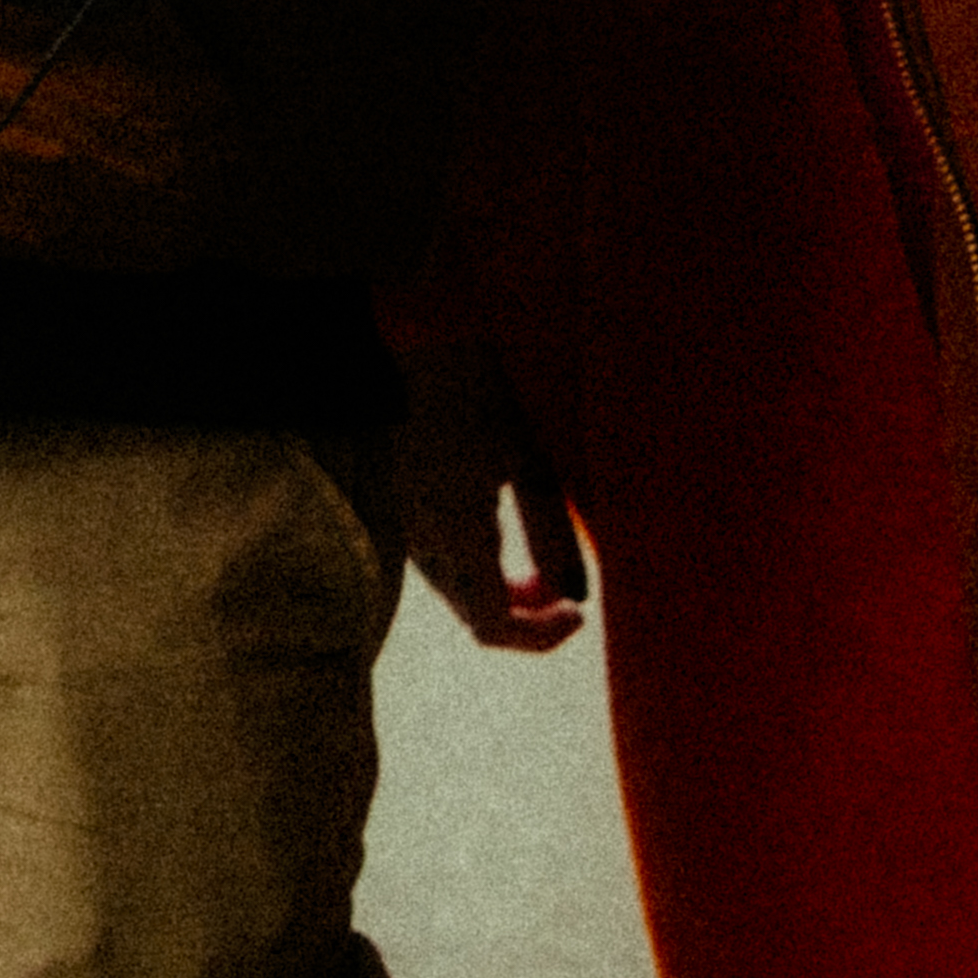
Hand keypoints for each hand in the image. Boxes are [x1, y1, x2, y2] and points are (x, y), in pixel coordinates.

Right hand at [388, 335, 588, 651]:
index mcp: (456, 538)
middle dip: (528, 614)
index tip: (578, 614)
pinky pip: (440, 563)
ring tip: (541, 561)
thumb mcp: (527, 460)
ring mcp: (405, 530)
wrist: (406, 341)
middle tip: (567, 590)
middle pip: (476, 616)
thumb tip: (576, 593)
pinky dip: (476, 566)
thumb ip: (551, 535)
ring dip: (501, 591)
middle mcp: (422, 546)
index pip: (496, 628)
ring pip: (457, 592)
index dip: (543, 635)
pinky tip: (497, 527)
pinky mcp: (399, 510)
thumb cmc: (472, 392)